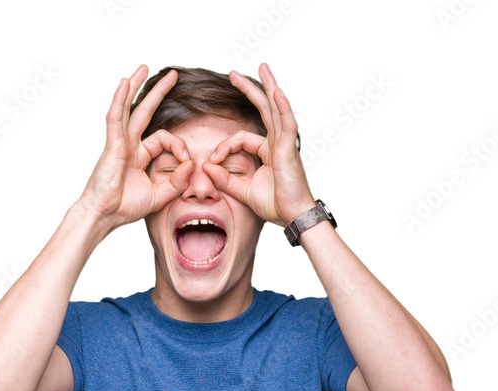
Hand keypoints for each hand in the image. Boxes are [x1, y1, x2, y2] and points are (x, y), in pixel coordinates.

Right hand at [78, 65, 193, 228]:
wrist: (104, 216)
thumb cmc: (124, 207)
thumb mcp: (159, 196)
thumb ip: (176, 183)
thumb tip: (190, 164)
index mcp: (140, 156)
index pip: (164, 139)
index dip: (179, 146)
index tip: (187, 161)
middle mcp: (129, 145)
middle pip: (145, 112)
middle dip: (159, 93)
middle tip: (173, 75)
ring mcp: (119, 143)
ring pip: (128, 108)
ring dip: (136, 86)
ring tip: (144, 67)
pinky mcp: (112, 145)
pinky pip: (116, 117)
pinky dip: (119, 100)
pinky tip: (125, 84)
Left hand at [202, 63, 315, 226]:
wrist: (292, 217)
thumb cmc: (274, 205)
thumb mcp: (242, 191)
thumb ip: (224, 179)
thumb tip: (205, 166)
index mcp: (267, 151)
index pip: (240, 138)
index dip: (224, 147)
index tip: (213, 160)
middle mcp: (277, 143)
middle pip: (263, 109)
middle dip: (248, 90)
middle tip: (232, 74)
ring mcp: (284, 144)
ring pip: (276, 109)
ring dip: (269, 86)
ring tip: (262, 66)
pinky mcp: (289, 150)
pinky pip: (286, 124)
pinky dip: (282, 107)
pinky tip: (277, 92)